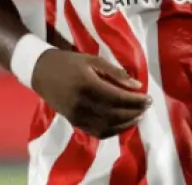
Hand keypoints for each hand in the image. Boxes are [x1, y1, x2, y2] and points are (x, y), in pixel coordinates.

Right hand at [32, 49, 150, 138]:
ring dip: (126, 123)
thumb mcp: (93, 60)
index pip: (118, 98)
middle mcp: (82, 104)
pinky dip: (113, 131)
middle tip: (147, 105)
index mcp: (88, 85)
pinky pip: (97, 132)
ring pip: (107, 127)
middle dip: (134, 111)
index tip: (149, 98)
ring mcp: (77, 116)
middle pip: (115, 114)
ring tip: (139, 114)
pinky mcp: (74, 123)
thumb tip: (137, 85)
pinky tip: (123, 123)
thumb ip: (115, 72)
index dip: (135, 100)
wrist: (42, 72)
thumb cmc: (70, 62)